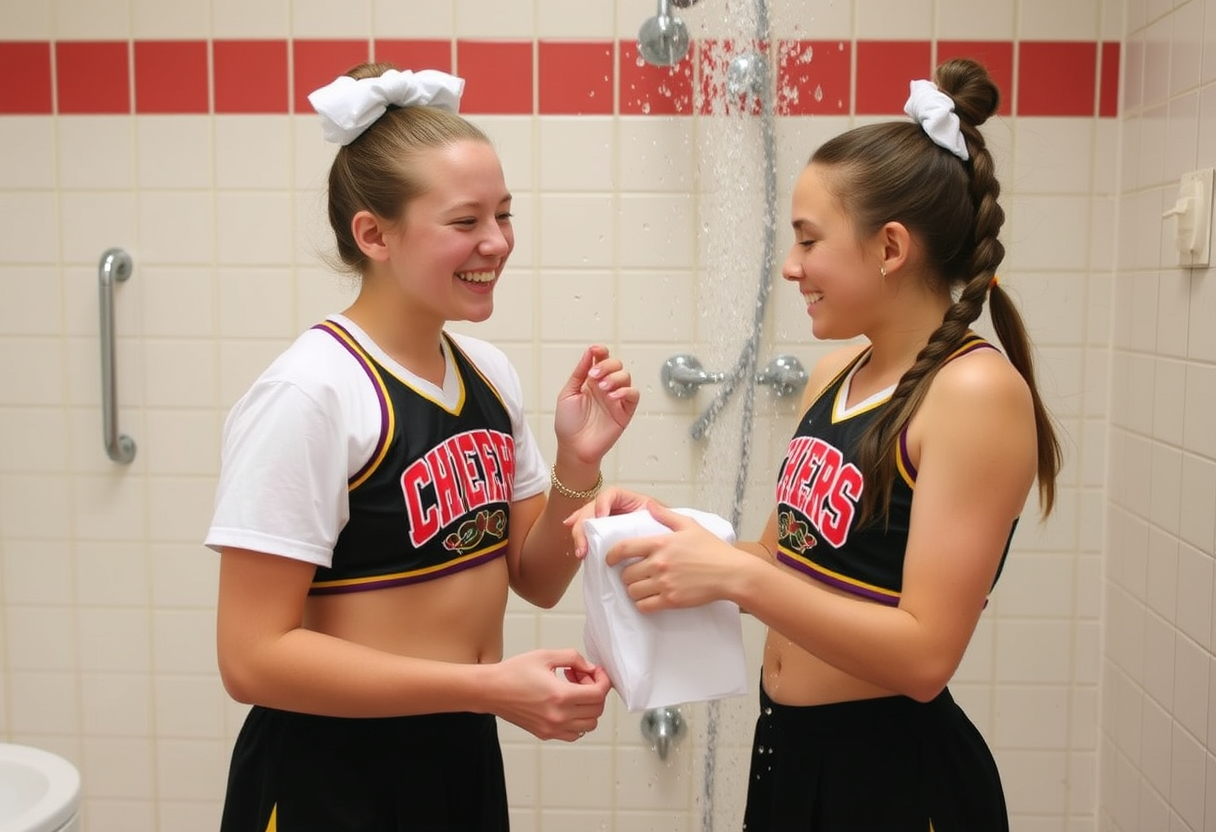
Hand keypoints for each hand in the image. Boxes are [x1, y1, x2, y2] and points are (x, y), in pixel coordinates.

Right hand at [489, 649, 609, 741]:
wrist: (490, 690)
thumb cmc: (513, 672)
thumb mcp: (546, 655)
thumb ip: (574, 658)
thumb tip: (590, 668)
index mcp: (560, 696)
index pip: (598, 694)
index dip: (603, 680)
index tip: (597, 672)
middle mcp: (558, 716)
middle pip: (597, 710)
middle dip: (596, 691)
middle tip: (581, 677)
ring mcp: (552, 728)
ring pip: (589, 724)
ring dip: (588, 707)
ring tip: (573, 690)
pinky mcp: (545, 734)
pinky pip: (574, 733)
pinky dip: (578, 721)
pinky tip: (566, 704)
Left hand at [553, 346, 639, 465]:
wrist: (574, 448)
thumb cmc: (568, 424)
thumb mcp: (568, 393)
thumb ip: (579, 372)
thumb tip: (589, 353)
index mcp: (590, 381)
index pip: (601, 359)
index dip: (601, 351)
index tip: (596, 350)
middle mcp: (605, 387)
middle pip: (616, 365)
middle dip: (607, 365)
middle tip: (595, 376)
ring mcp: (616, 399)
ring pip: (626, 377)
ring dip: (615, 378)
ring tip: (603, 388)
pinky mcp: (625, 411)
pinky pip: (633, 395)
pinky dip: (626, 391)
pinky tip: (613, 396)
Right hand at [566, 487, 664, 558]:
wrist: (661, 542)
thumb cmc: (659, 524)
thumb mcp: (659, 515)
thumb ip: (658, 511)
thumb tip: (650, 507)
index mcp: (625, 499)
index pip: (609, 494)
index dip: (603, 503)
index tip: (601, 516)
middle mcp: (610, 507)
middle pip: (591, 509)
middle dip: (584, 525)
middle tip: (586, 544)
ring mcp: (603, 519)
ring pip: (584, 520)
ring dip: (579, 534)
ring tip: (581, 551)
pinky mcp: (600, 533)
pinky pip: (585, 531)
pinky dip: (579, 537)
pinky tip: (575, 544)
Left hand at [604, 504, 742, 611]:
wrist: (731, 573)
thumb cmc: (712, 549)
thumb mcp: (690, 525)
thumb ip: (666, 515)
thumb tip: (648, 505)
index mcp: (660, 543)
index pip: (624, 548)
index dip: (611, 555)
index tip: (610, 560)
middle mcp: (659, 563)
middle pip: (626, 574)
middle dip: (626, 575)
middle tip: (633, 575)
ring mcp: (664, 583)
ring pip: (633, 591)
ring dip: (634, 590)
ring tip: (642, 587)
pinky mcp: (671, 600)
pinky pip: (644, 606)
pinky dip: (643, 604)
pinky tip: (649, 599)